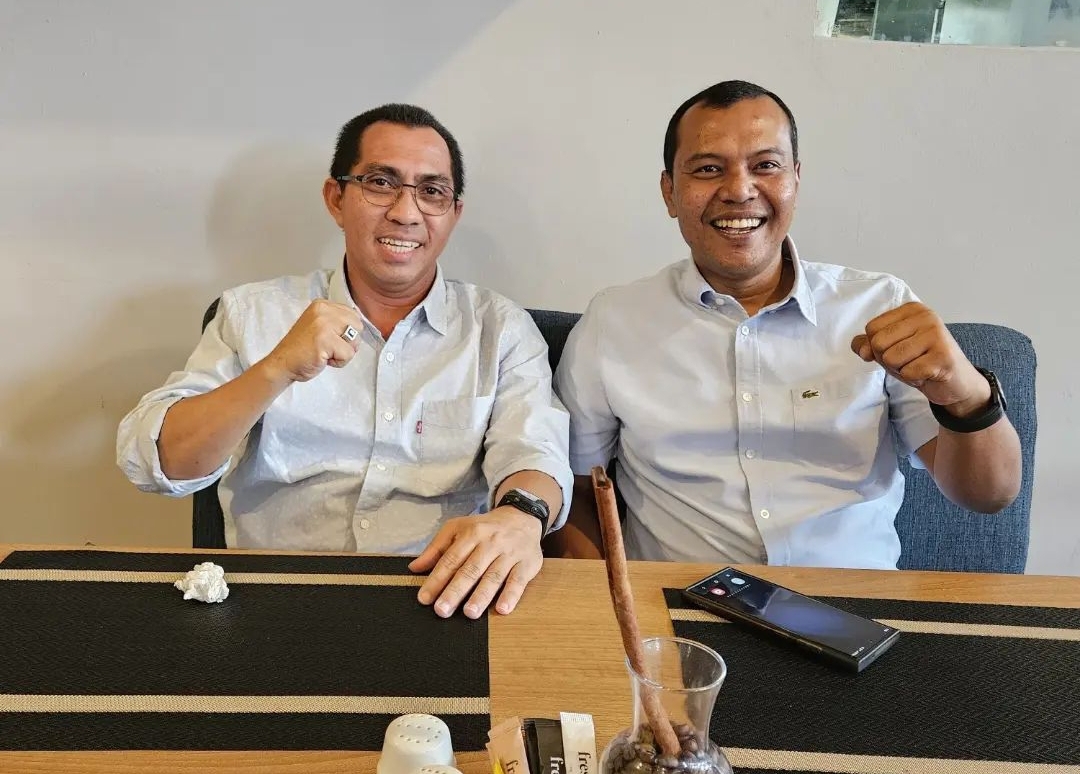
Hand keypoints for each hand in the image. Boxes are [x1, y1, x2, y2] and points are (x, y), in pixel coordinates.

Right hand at [260, 300, 364, 383]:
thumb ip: (337, 322)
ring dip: (343, 352)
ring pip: (355, 341)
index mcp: (322, 305)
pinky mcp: (325, 340)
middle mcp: (323, 311)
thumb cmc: (303, 349)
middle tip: (329, 347)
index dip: (347, 332)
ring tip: (325, 352)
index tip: (329, 338)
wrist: (282, 363)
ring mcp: (323, 324)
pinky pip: (348, 354)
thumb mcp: (319, 326)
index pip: (353, 315)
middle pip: (358, 326)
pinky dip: (339, 362)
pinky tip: (323, 359)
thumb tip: (359, 325)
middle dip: (348, 342)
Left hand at [408, 507, 543, 618]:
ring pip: (494, 576)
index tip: (424, 598)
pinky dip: (511, 595)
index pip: (451, 559)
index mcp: (471, 533)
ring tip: (469, 613)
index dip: (436, 579)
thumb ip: (436, 548)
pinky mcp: (527, 563)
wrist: (521, 517)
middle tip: (442, 610)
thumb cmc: (484, 528)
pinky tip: (503, 609)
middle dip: (455, 591)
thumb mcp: (457, 528)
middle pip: (471, 569)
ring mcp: (510, 553)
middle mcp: (490, 543)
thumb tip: (414, 568)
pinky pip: (519, 580)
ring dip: (481, 595)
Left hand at [851, 302, 990, 415]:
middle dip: (888, 360)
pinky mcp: (943, 357)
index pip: (871, 328)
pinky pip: (908, 372)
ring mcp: (937, 335)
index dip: (877, 347)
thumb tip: (861, 348)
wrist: (956, 382)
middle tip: (909, 361)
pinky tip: (928, 374)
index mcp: (911, 310)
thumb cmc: (921, 361)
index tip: (899, 349)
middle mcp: (926, 317)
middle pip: (878, 343)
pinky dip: (914, 379)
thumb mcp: (891, 348)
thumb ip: (869, 344)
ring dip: (901, 370)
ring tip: (919, 366)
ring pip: (891, 359)